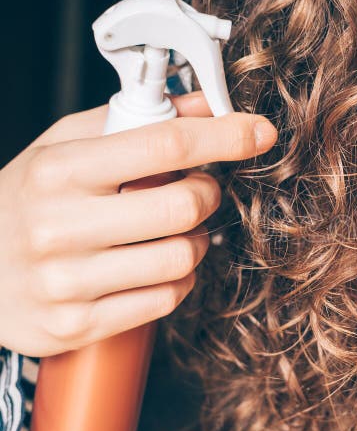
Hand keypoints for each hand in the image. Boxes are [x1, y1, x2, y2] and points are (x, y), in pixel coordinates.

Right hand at [0, 92, 276, 356]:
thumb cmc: (25, 201)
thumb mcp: (63, 147)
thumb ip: (132, 122)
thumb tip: (202, 105)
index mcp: (59, 170)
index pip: (164, 145)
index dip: (224, 136)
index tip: (258, 133)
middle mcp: (59, 225)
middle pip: (183, 207)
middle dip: (207, 195)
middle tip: (197, 190)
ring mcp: (67, 282)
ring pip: (182, 258)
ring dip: (196, 241)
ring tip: (174, 232)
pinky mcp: (77, 325)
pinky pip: (166, 299)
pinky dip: (178, 279)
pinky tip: (157, 266)